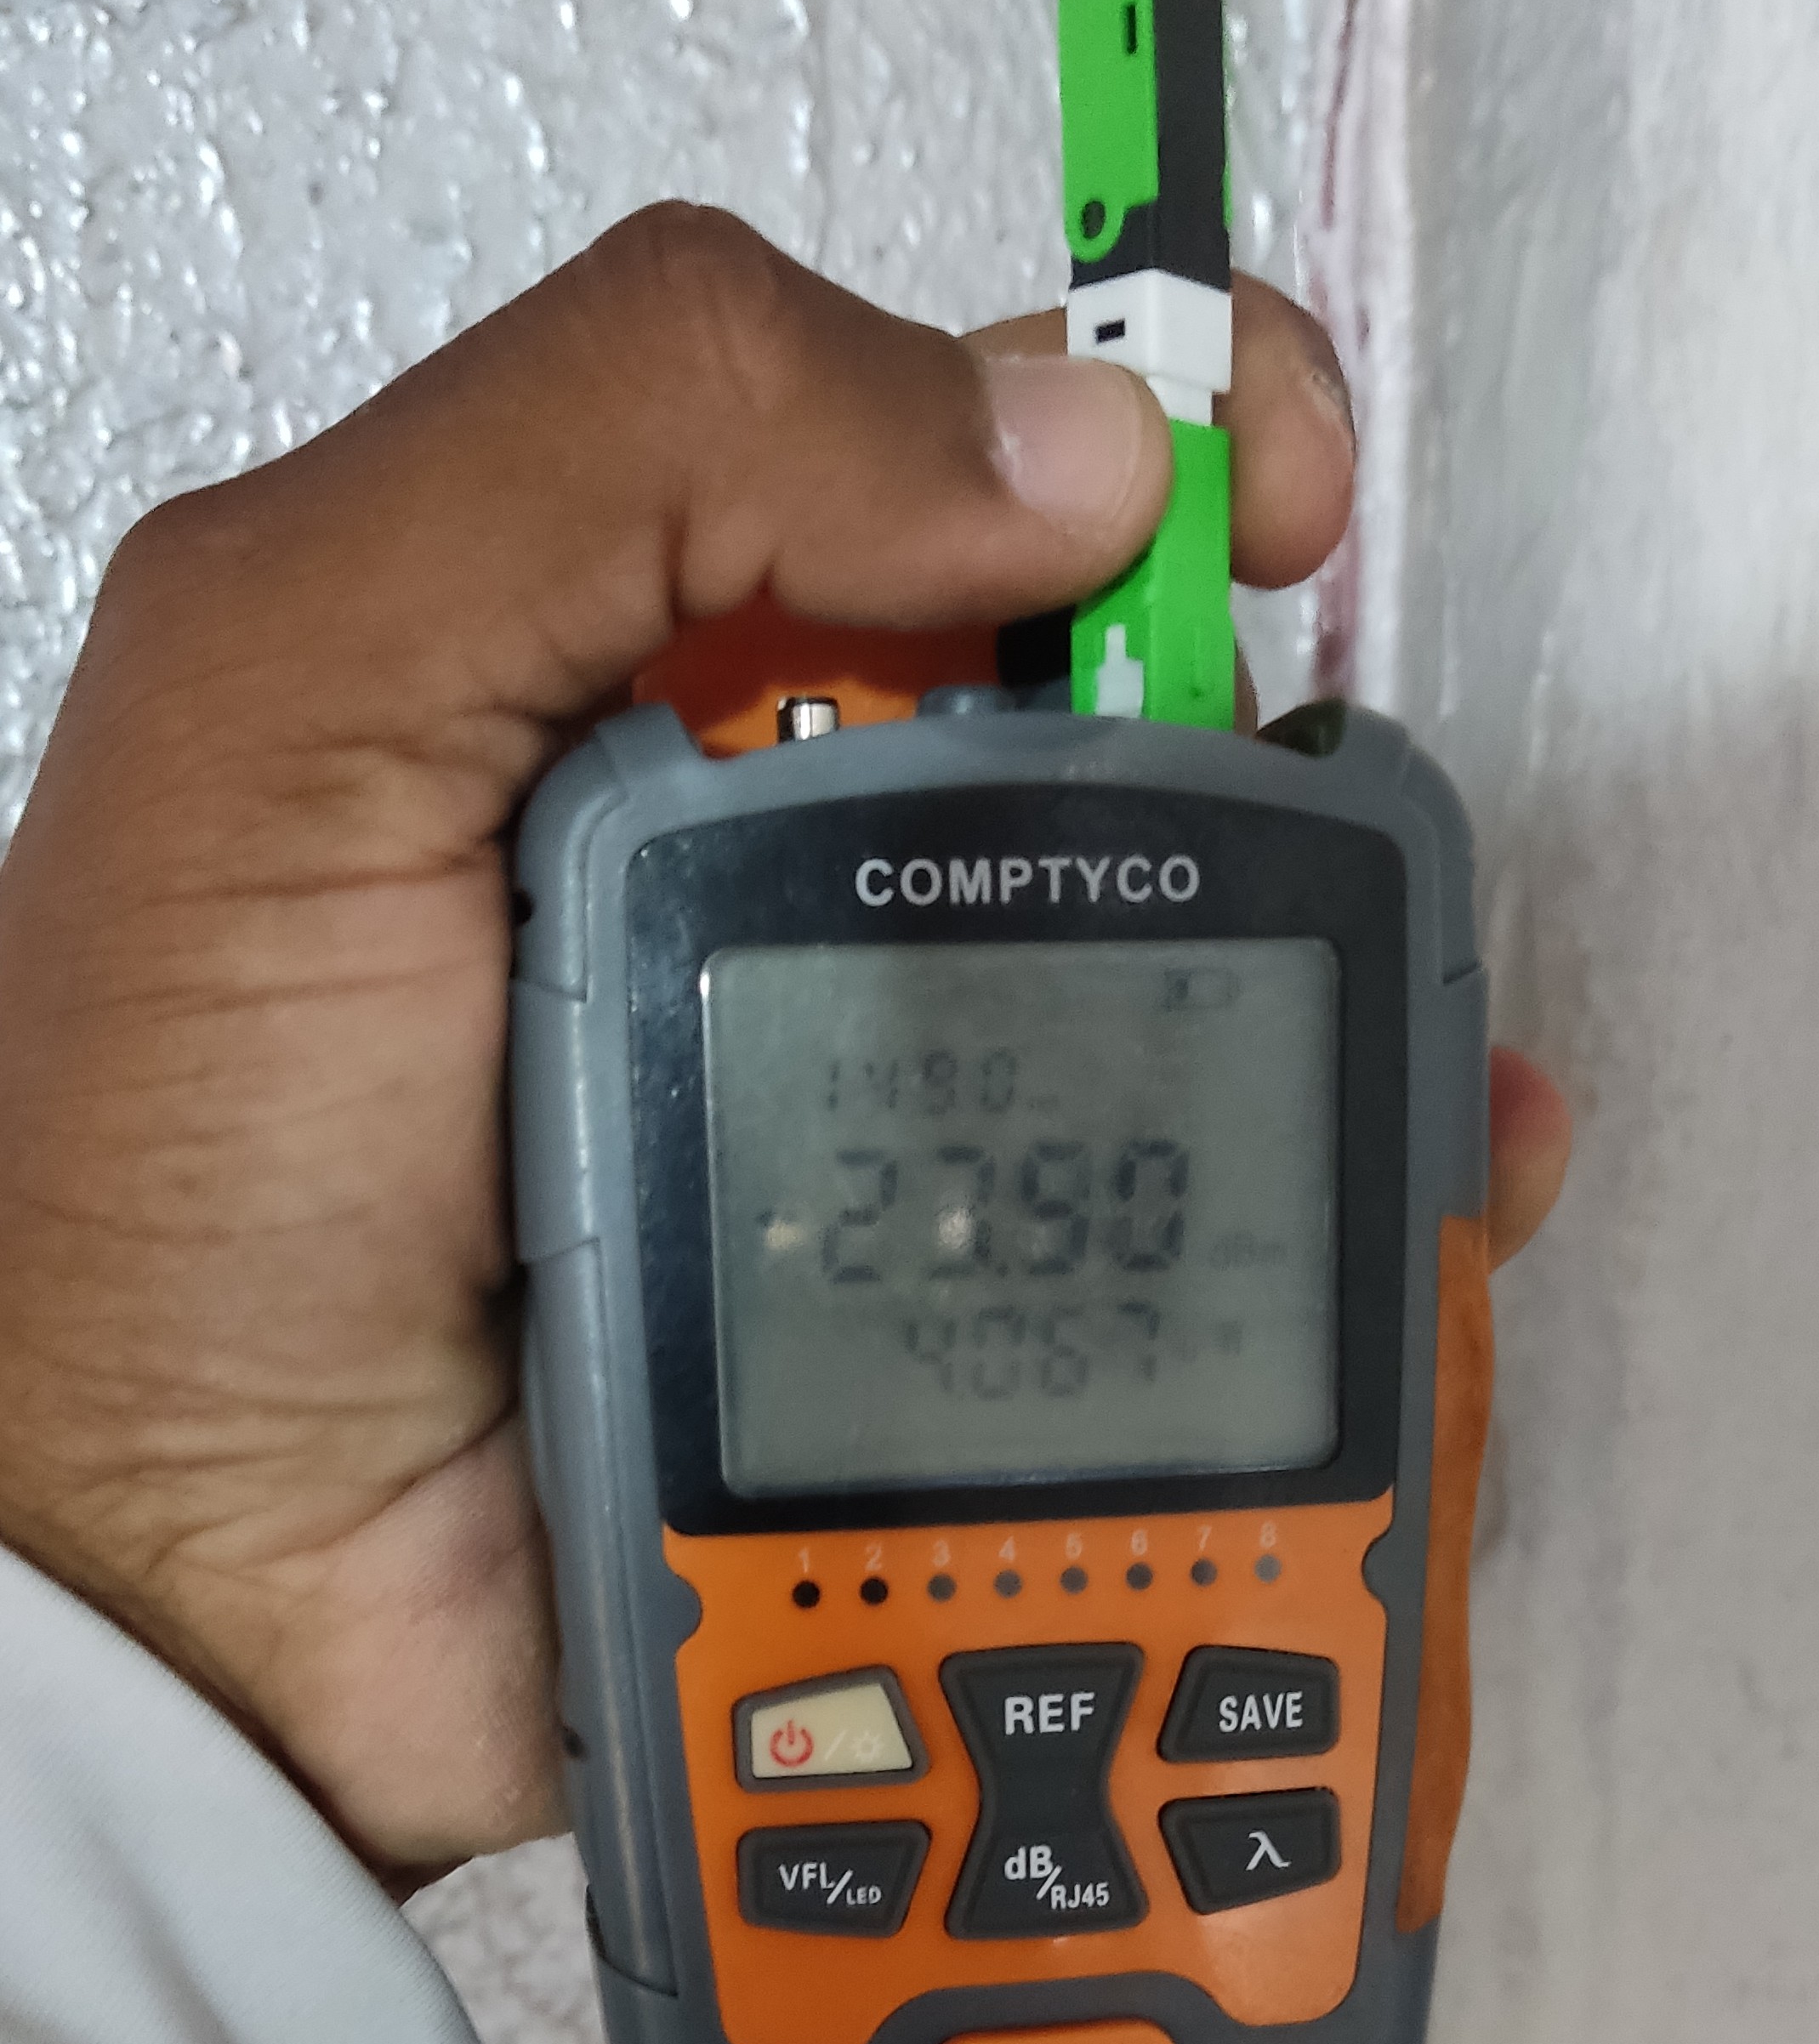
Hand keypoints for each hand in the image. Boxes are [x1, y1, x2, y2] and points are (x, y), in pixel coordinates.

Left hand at [0, 208, 1566, 1887]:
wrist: (202, 1612)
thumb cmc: (178, 1167)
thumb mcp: (292, 689)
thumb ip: (620, 444)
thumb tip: (1069, 445)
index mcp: (632, 655)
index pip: (941, 446)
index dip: (1150, 431)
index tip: (1272, 522)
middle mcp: (774, 856)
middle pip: (1119, 725)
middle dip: (1275, 758)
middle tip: (1320, 868)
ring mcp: (874, 1096)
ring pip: (1192, 984)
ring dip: (1340, 999)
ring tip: (1414, 1083)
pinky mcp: (943, 1311)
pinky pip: (1183, 1234)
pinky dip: (1318, 1225)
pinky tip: (1395, 1242)